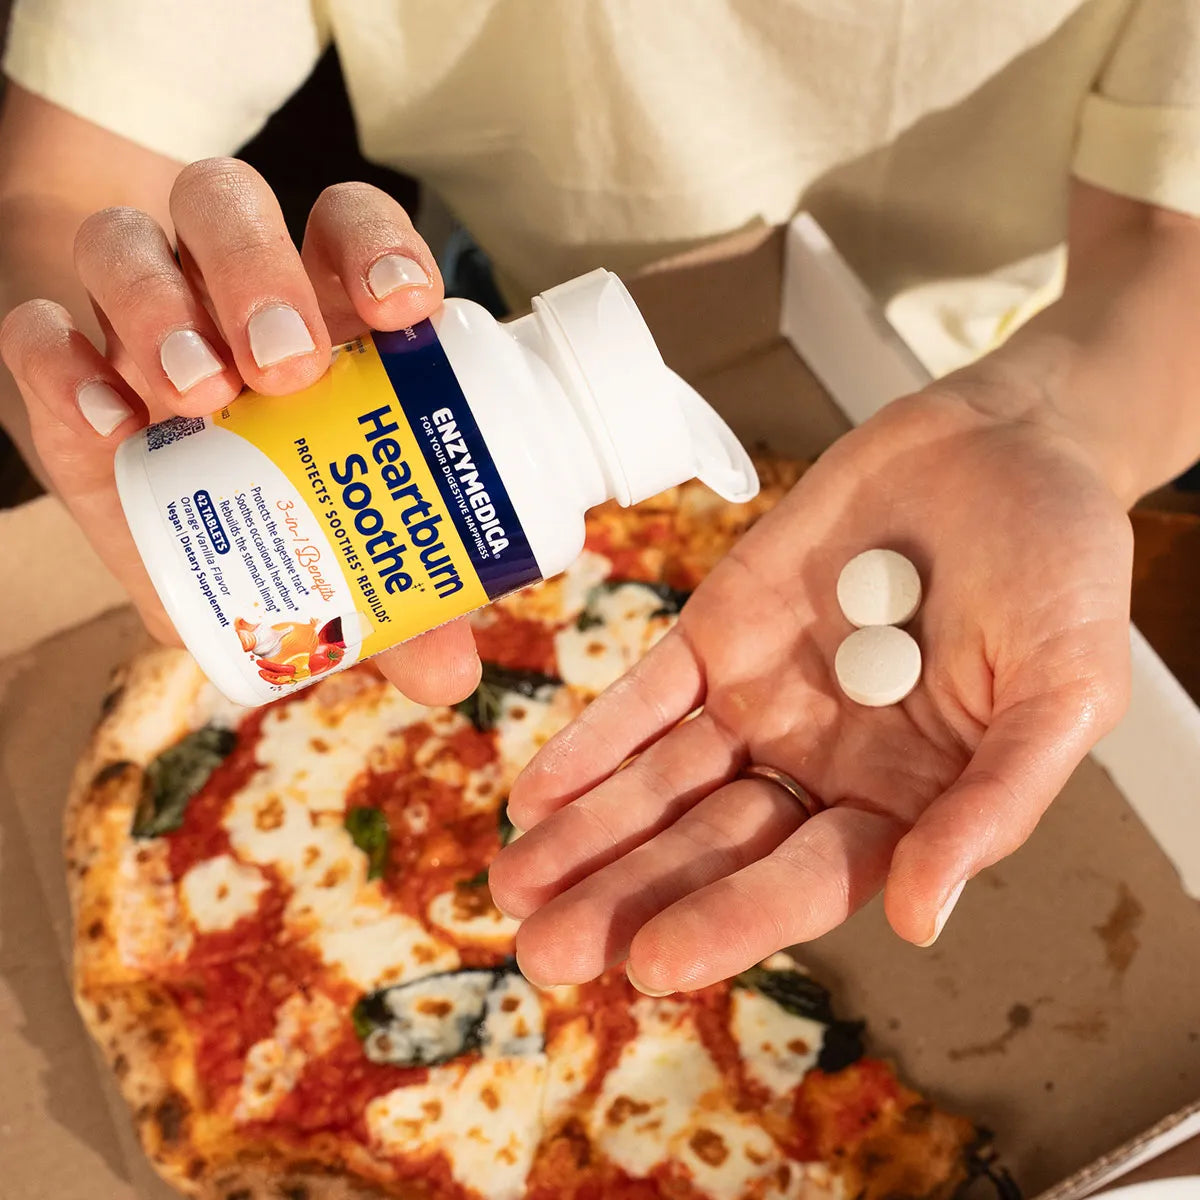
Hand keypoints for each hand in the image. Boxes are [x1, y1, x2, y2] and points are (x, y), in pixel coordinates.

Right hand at [0, 157, 479, 703]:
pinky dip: (62, 364)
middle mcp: (223, 286)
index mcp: (316, 306)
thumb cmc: (268, 503)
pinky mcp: (54, 361)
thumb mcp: (328, 545)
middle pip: (230, 209)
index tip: (405, 312)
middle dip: (261, 273)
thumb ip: (395, 605)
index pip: (347, 227)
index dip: (379, 247)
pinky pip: (34, 329)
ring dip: (161, 307)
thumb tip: (451, 678)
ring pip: (129, 242)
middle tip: (287, 366)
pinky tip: (110, 423)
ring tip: (200, 395)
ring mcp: (132, 311)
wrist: (147, 488)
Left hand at [489, 390, 1132, 991]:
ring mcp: (762, 698)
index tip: (653, 963)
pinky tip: (535, 794)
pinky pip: (646, 695)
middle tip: (543, 950)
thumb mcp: (1065, 685)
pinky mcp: (720, 632)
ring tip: (514, 886)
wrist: (1003, 442)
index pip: (806, 878)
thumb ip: (996, 801)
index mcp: (906, 800)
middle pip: (711, 845)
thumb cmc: (1061, 563)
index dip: (731, 919)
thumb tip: (925, 917)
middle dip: (627, 896)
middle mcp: (821, 764)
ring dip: (588, 833)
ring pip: (662, 781)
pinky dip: (592, 742)